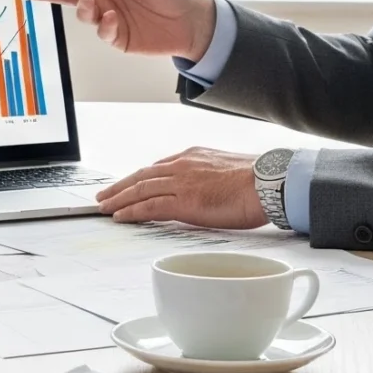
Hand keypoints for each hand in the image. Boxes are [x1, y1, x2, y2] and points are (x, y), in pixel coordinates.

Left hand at [95, 148, 267, 227]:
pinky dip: (131, 211)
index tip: (129, 185)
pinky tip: (120, 216)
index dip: (139, 178)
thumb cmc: (258, 180)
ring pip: (140, 190)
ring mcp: (181, 183)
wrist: (269, 182)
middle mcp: (182, 165)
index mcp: (193, 156)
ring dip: (119, 199)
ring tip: (104, 208)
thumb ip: (208, 177)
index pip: (158, 168)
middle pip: (142, 176)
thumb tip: (206, 189)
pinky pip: (149, 207)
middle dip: (120, 187)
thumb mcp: (226, 169)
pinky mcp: (184, 201)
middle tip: (104, 196)